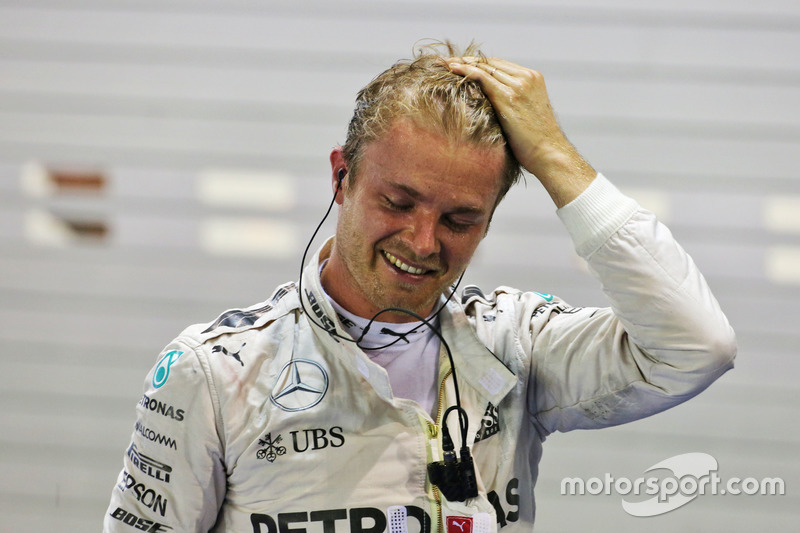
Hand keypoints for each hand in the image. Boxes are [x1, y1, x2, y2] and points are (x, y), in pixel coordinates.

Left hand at [447, 57, 595, 206]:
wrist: (549, 154)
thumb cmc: (536, 144)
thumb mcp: (525, 116)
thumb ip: (511, 104)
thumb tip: (489, 108)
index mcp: (533, 79)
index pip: (500, 65)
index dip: (478, 63)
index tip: (460, 64)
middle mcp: (527, 77)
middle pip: (491, 63)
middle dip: (467, 60)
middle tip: (446, 61)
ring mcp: (519, 85)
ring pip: (485, 67)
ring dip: (462, 63)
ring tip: (443, 64)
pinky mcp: (509, 96)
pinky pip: (483, 77)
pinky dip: (466, 71)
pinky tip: (452, 69)